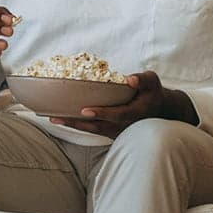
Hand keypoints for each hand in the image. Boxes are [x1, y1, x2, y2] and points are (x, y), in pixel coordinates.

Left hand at [48, 70, 196, 136]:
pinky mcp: (111, 133)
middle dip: (76, 122)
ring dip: (72, 125)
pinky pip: (92, 130)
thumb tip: (130, 79)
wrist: (159, 111)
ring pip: (92, 130)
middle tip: (56, 117)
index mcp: (134, 113)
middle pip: (97, 126)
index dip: (101, 113)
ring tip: (53, 118)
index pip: (116, 115)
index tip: (85, 111)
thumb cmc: (152, 93)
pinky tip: (62, 118)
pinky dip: (77, 126)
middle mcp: (124, 126)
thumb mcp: (152, 82)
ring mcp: (117, 132)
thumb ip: (143, 79)